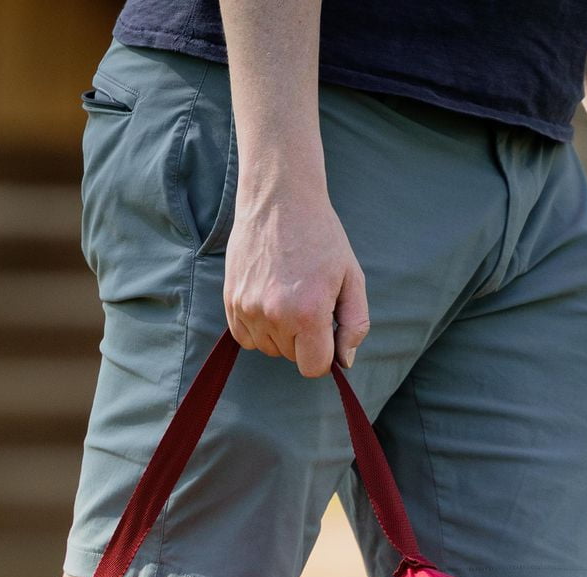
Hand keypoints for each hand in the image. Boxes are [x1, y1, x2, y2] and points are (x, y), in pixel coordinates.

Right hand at [224, 181, 369, 377]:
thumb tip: (343, 361)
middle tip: (307, 300)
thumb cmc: (321, 237)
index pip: (314, 368)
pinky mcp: (231, 301)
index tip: (326, 332)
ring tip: (287, 295)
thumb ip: (354, 325)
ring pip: (268, 348)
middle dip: (303, 339)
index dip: (324, 355)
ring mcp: (248, 309)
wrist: (279, 199)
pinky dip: (258, 327)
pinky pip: (245, 338)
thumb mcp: (352, 278)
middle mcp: (274, 316)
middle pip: (291, 358)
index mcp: (308, 313)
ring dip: (280, 333)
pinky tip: (269, 298)